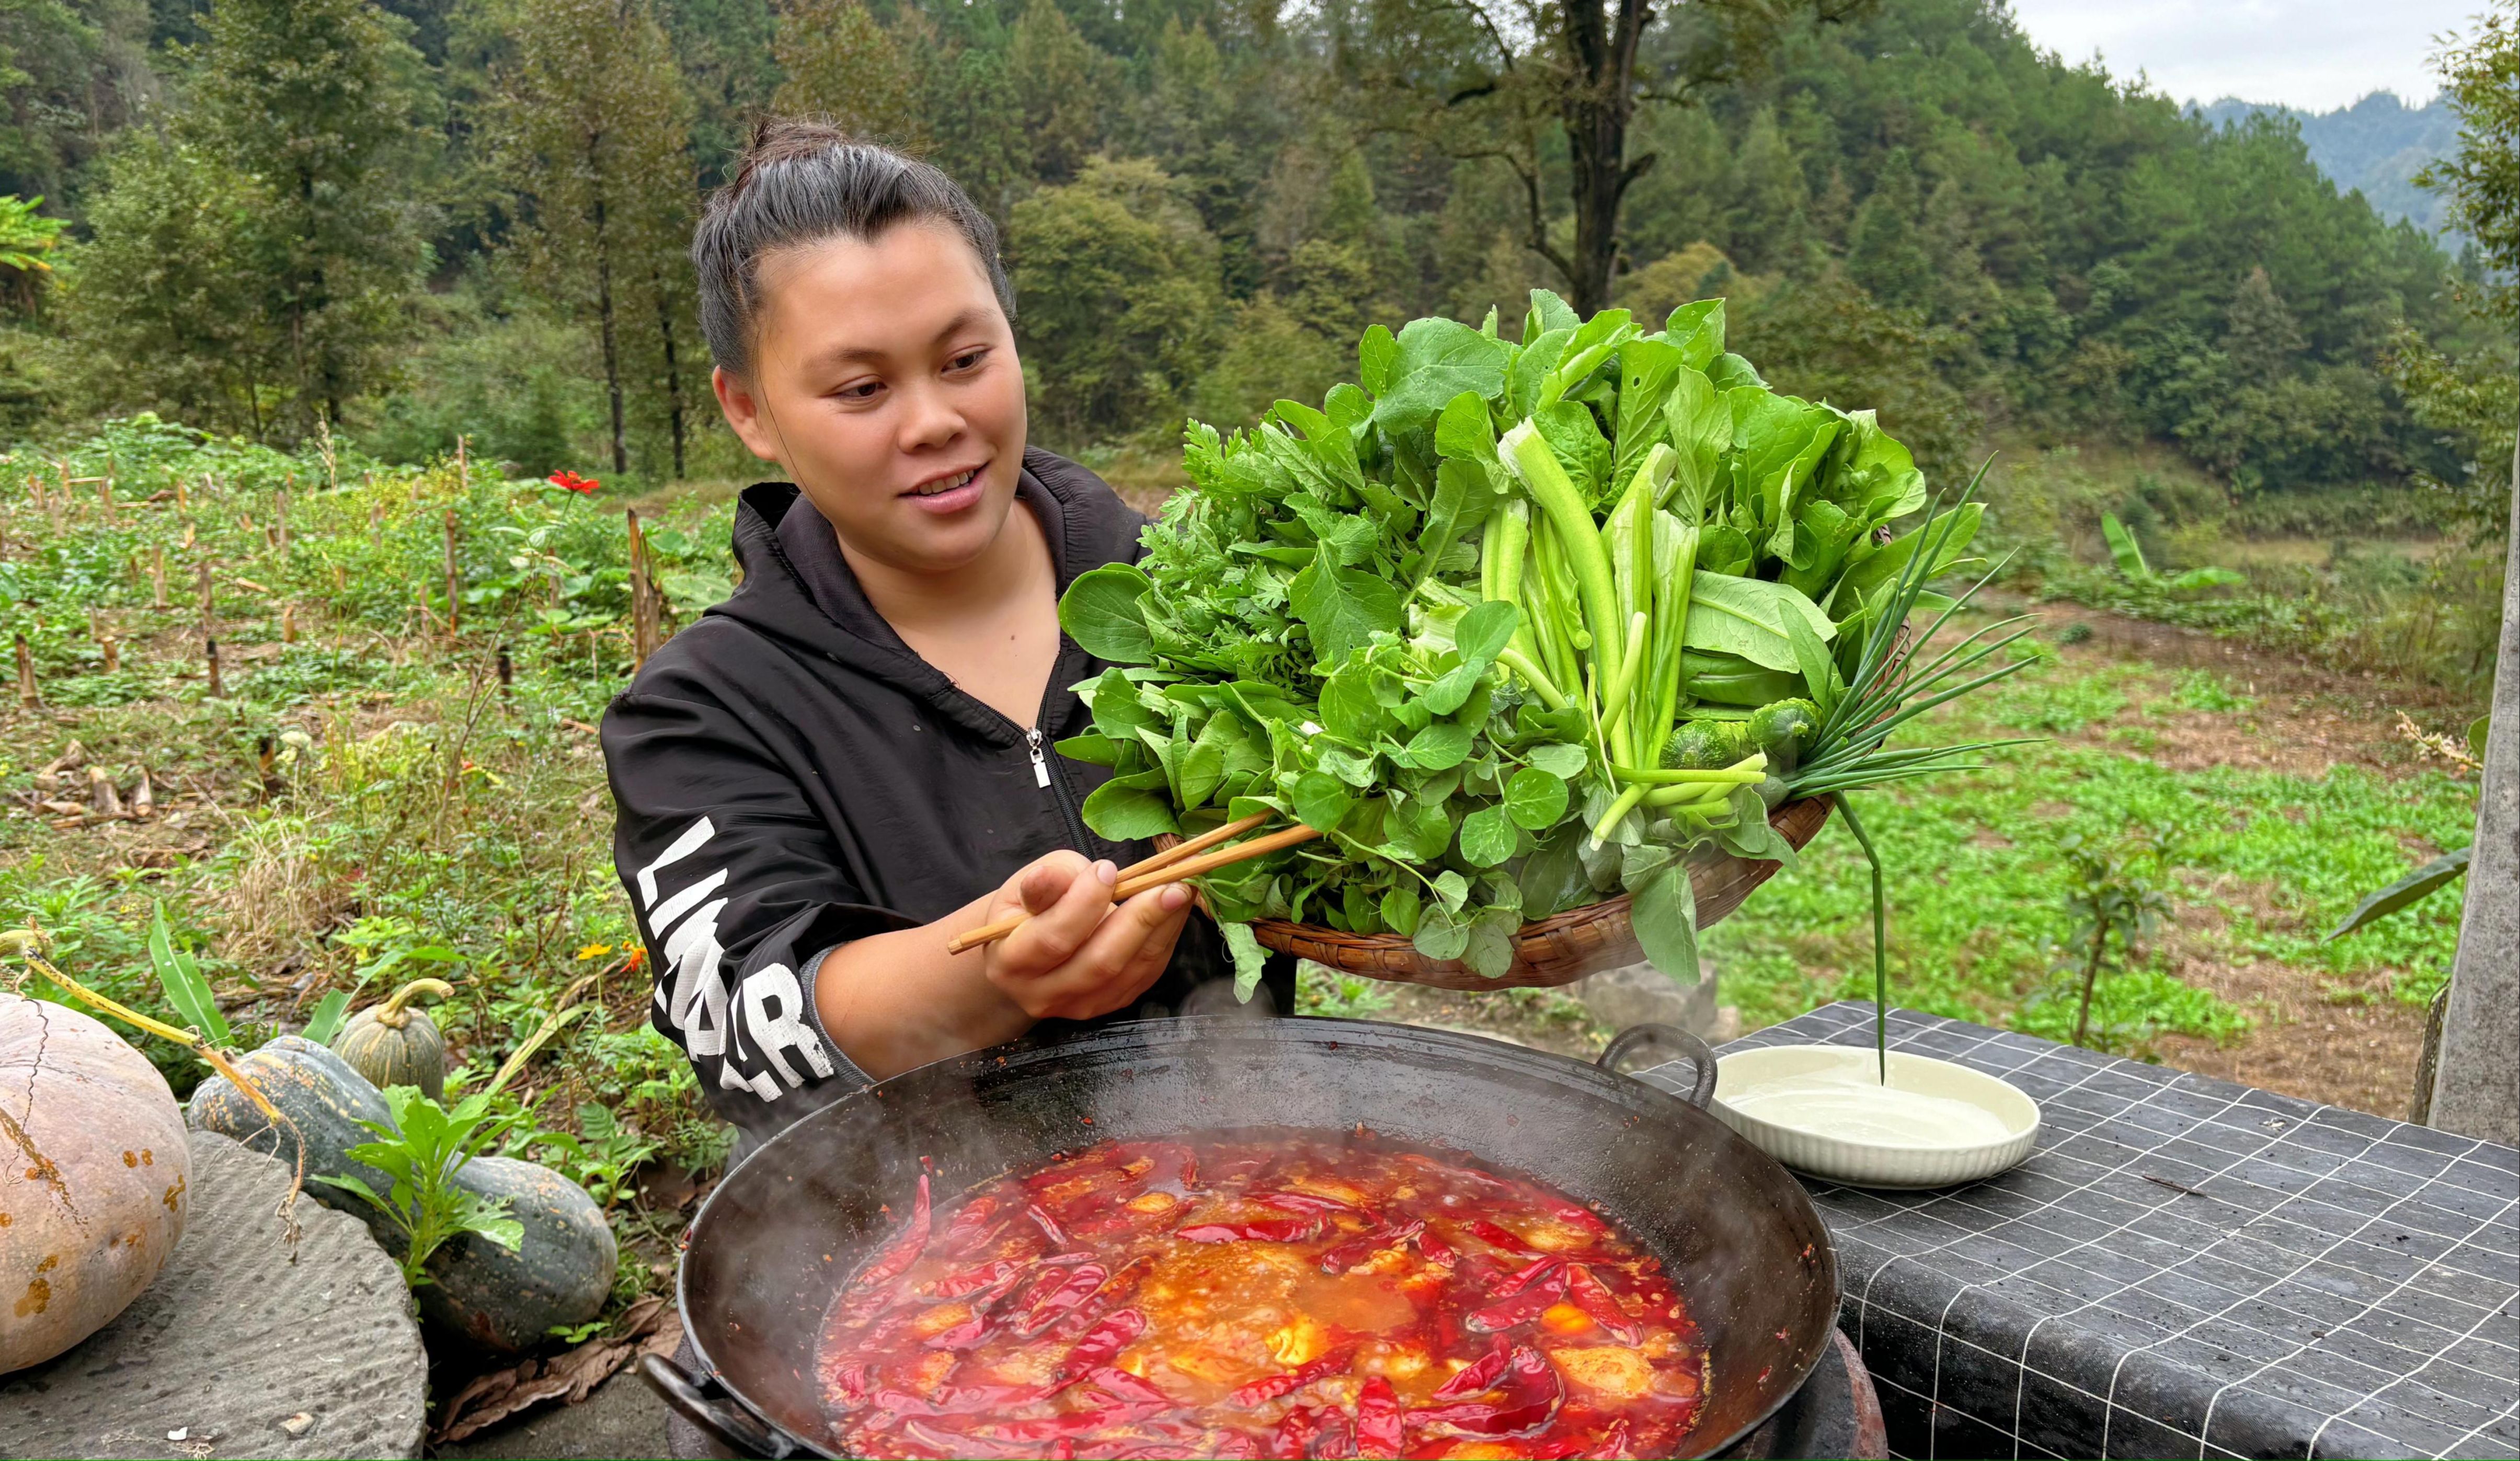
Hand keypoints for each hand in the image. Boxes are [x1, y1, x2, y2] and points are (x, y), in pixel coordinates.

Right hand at [979, 850, 1190, 1020]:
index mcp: (1012, 961)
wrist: (1026, 953)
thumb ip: (1045, 881)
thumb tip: (1054, 877)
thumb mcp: (1024, 885)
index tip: (1107, 869)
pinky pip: (1145, 975)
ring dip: (1163, 929)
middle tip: (1170, 883)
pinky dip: (1166, 941)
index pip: (1053, 938)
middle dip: (1140, 919)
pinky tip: (1177, 911)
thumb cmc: (1027, 910)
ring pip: (1130, 971)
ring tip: (1182, 891)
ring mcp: (1080, 1006)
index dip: (1083, 904)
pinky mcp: (1110, 1004)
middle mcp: (1044, 993)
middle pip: (1099, 962)